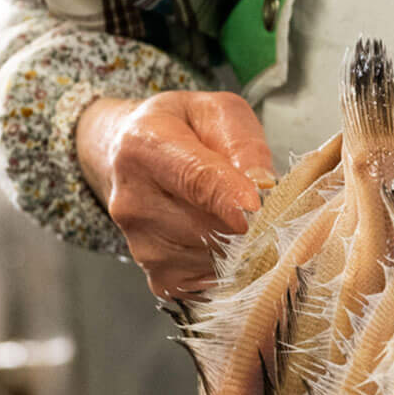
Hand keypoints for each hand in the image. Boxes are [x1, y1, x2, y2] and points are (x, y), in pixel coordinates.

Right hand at [76, 91, 273, 300]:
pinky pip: (214, 283)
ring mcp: (142, 247)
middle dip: (249, 219)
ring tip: (233, 214)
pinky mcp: (159, 279)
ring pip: (218, 258)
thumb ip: (243, 141)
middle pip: (212, 227)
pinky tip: (223, 239)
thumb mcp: (217, 112)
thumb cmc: (182, 130)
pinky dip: (231, 266)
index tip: (258, 205)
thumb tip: (263, 184)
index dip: (232, 196)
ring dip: (241, 243)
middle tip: (260, 201)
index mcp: (145, 147)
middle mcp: (134, 202)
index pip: (195, 180)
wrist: (130, 157)